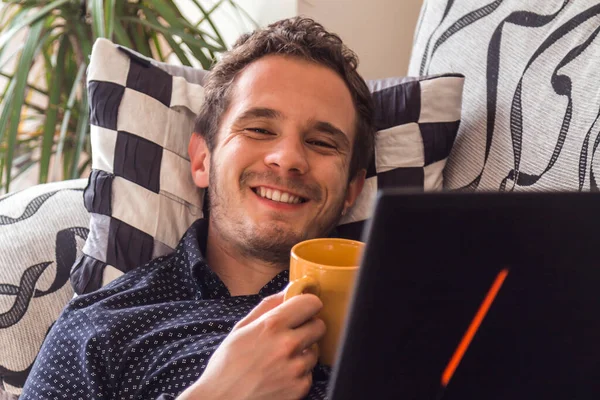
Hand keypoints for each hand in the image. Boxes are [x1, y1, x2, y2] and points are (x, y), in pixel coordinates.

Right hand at [178, 291, 325, 399]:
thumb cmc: (227, 366)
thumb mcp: (241, 329)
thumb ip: (267, 306)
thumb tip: (288, 290)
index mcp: (271, 325)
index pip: (311, 303)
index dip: (308, 305)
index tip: (303, 309)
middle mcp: (288, 345)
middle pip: (319, 325)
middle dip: (308, 327)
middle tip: (292, 335)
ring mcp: (296, 368)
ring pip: (315, 350)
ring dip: (303, 352)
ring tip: (280, 360)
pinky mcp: (300, 388)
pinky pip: (310, 373)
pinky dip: (299, 374)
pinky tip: (280, 376)